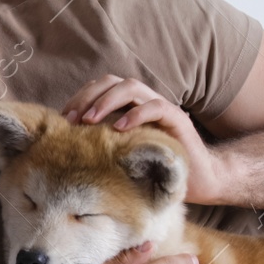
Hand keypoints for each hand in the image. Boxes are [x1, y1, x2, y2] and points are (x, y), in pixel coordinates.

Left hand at [61, 76, 226, 204]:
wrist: (200, 181)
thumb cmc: (157, 170)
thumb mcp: (123, 156)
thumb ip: (104, 144)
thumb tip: (68, 148)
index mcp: (129, 107)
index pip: (100, 88)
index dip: (79, 98)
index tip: (63, 119)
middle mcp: (144, 102)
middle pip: (111, 82)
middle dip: (87, 96)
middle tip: (71, 119)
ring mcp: (161, 108)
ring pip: (131, 87)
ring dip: (106, 100)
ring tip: (89, 120)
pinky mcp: (177, 120)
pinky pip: (156, 107)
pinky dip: (136, 114)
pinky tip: (119, 128)